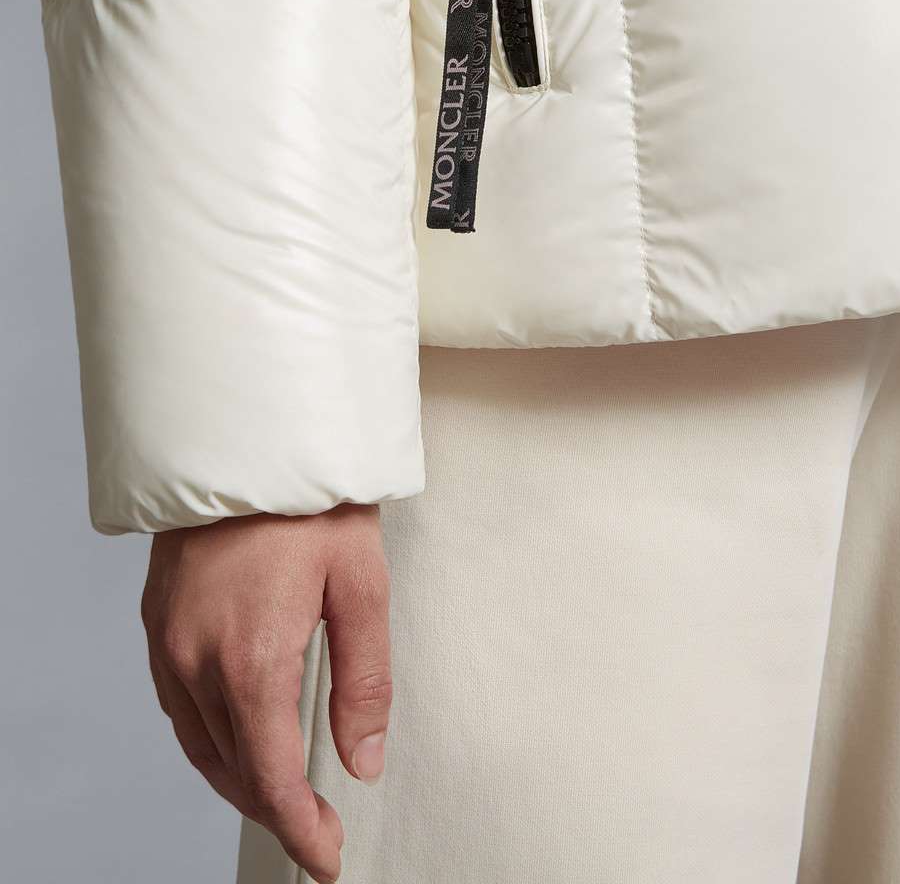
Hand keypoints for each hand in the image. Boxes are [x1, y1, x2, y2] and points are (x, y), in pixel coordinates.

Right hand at [141, 504, 391, 883]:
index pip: (271, 777)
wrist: (251, 436)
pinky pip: (177, 704)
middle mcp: (196, 658)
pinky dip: (208, 737)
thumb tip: (362, 762)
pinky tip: (236, 737)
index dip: (300, 830)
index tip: (326, 858)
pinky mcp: (157, 619)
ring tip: (283, 796)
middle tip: (317, 832)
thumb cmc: (312, 500)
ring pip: (198, 743)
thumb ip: (364, 682)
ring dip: (239, 777)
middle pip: (232, 768)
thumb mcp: (361, 586)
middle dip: (276, 808)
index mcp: (251, 658)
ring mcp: (168, 639)